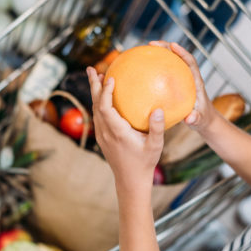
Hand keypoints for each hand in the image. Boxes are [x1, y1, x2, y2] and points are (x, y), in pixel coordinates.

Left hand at [87, 66, 163, 190]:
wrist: (130, 181)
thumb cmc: (144, 163)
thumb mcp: (155, 146)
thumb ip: (157, 128)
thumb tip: (159, 109)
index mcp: (117, 132)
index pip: (106, 108)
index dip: (105, 92)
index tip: (110, 77)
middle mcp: (105, 132)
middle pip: (95, 105)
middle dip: (93, 86)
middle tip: (92, 69)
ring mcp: (102, 136)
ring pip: (94, 110)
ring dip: (95, 93)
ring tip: (97, 77)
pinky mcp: (102, 138)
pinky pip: (97, 116)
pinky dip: (99, 103)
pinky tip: (105, 96)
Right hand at [148, 41, 217, 133]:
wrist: (204, 120)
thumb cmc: (202, 119)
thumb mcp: (200, 121)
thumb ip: (196, 119)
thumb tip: (189, 119)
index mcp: (196, 81)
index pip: (190, 62)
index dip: (182, 52)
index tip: (172, 45)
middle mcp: (189, 77)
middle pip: (178, 56)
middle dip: (166, 47)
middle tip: (151, 43)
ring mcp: (182, 80)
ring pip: (171, 62)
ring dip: (160, 54)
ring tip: (145, 50)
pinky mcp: (176, 84)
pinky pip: (164, 73)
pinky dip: (155, 69)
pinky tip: (142, 71)